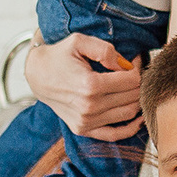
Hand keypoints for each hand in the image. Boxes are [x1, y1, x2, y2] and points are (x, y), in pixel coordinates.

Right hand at [23, 32, 145, 141]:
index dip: (138, 68)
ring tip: (133, 87)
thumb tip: (127, 65)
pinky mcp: (83, 129)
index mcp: (90, 85)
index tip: (135, 61)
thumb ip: (105, 50)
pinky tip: (139, 117)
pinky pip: (115, 135)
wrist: (37, 75)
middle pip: (132, 96)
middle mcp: (89, 107)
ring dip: (137, 100)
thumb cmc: (59, 56)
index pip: (131, 80)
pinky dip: (131, 128)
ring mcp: (86, 121)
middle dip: (139, 82)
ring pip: (128, 113)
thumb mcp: (79, 41)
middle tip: (136, 71)